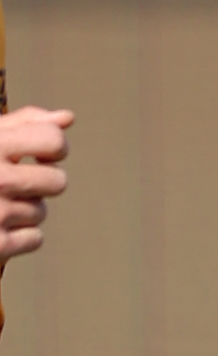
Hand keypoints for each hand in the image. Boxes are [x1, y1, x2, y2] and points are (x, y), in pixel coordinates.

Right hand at [0, 103, 72, 269]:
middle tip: (11, 182)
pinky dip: (18, 236)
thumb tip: (68, 117)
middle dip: (39, 182)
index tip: (37, 153)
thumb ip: (21, 124)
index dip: (52, 147)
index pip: (54, 140)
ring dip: (22, 209)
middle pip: (57, 182)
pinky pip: (34, 238)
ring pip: (41, 211)